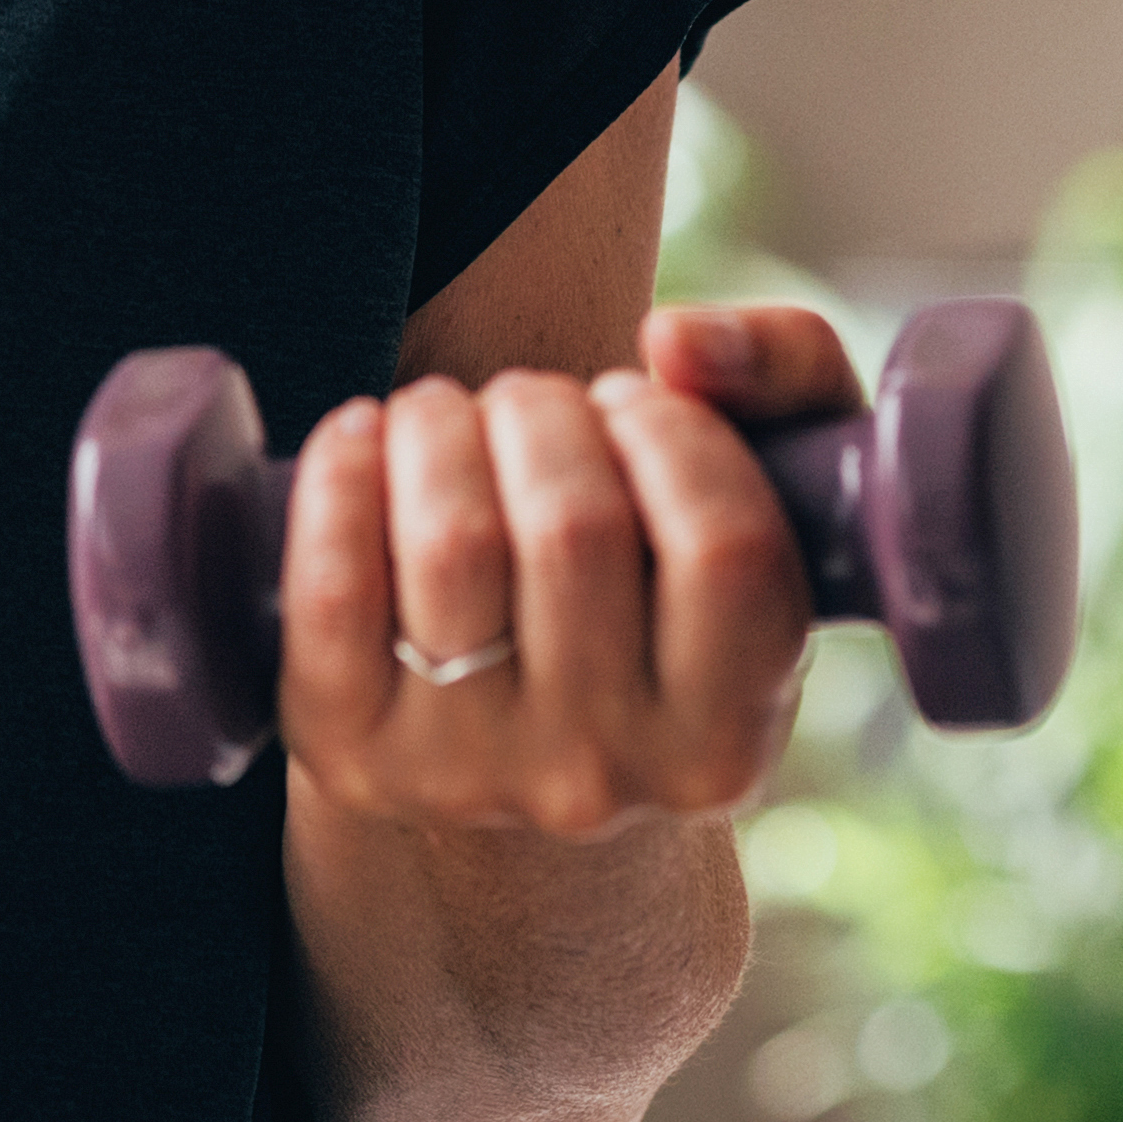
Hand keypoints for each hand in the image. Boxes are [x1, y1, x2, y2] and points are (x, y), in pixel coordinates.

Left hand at [274, 301, 853, 839]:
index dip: (674, 436)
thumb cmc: (656, 577)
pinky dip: (338, 477)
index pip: (726, 550)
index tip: (634, 407)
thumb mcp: (784, 488)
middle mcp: (601, 779)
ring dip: (442, 427)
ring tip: (449, 419)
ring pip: (452, 543)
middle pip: (575, 528)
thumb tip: (676, 342)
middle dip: (544, 413)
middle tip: (530, 409)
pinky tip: (365, 439)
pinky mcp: (351, 751)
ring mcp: (467, 776)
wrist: (509, 730)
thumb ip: (791, 370)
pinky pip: (331, 588)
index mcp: (724, 741)